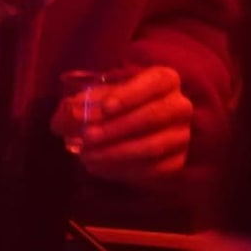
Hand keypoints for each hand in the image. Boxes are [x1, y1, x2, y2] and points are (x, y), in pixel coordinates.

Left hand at [56, 64, 195, 184]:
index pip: (154, 83)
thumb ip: (81, 104)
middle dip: (117, 128)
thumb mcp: (98, 96)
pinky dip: (123, 171)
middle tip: (87, 138)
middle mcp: (180, 106)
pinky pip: (153, 170)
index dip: (130, 96)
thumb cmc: (115, 104)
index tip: (105, 109)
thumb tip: (67, 117)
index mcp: (164, 80)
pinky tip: (99, 168)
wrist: (134, 127)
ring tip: (87, 157)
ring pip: (153, 147)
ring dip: (116, 153)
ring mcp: (182, 136)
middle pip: (153, 116)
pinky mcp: (177, 161)